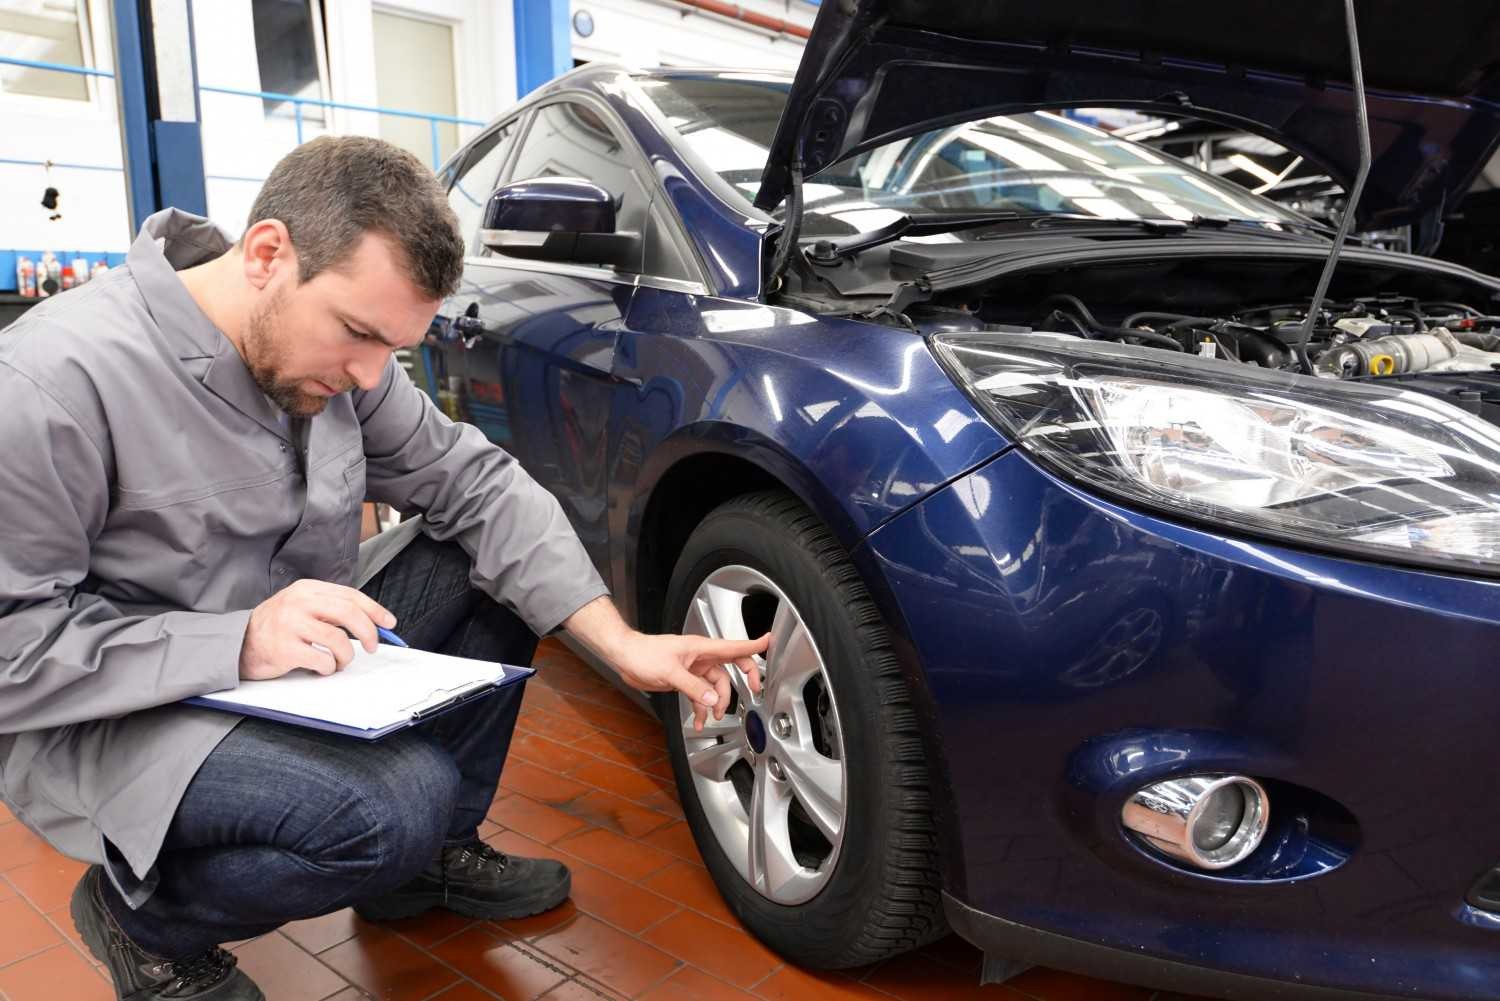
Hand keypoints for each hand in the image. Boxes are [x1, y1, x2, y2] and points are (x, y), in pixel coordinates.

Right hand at [238, 579, 395, 680]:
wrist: (238, 643)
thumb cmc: (277, 627)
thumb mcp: (302, 607)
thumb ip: (331, 610)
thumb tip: (372, 623)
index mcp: (307, 589)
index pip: (350, 595)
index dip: (374, 610)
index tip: (389, 623)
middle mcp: (298, 603)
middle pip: (348, 613)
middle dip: (368, 632)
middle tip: (373, 646)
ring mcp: (290, 625)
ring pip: (337, 639)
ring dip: (346, 656)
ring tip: (340, 662)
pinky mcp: (284, 649)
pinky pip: (321, 660)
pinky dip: (329, 668)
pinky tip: (323, 668)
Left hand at [610, 631, 769, 731]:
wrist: (626, 658)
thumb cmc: (644, 654)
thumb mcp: (670, 672)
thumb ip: (693, 687)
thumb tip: (712, 700)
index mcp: (701, 648)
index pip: (734, 646)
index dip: (754, 645)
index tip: (769, 642)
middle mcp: (701, 658)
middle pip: (731, 668)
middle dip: (743, 680)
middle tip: (754, 691)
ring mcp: (694, 669)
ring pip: (716, 687)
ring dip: (717, 703)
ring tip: (714, 716)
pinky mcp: (685, 680)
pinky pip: (700, 695)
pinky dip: (701, 709)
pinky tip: (698, 720)